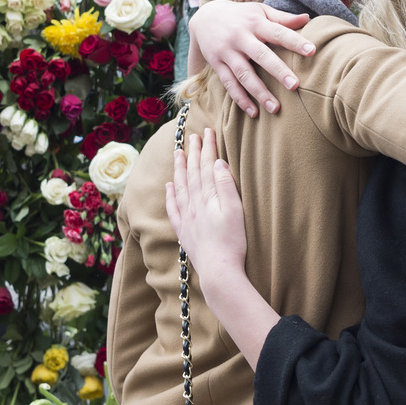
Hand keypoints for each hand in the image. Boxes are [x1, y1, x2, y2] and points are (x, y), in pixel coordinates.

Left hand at [165, 127, 278, 367]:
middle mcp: (194, 204)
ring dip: (180, 168)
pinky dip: (170, 195)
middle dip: (193, 153)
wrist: (219, 272)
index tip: (208, 132)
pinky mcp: (185, 232)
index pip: (207, 167)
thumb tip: (218, 163)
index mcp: (209, 197)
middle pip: (192, 173)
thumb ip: (226, 186)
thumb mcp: (236, 211)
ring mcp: (188, 218)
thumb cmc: (233, 243)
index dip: (208, 149)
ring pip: (181, 187)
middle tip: (193, 136)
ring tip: (178, 152)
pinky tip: (169, 186)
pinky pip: (173, 208)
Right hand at [188, 0, 314, 116]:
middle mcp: (240, 37)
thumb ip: (282, 17)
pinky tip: (253, 112)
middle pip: (261, 55)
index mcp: (255, 23)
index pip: (278, 32)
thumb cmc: (240, 15)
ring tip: (275, 108)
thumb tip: (307, 19)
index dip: (295, 41)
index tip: (312, 51)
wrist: (204, 16)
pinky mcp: (217, 64)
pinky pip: (229, 84)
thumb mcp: (259, 11)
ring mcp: (227, 52)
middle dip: (278, 71)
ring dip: (259, 92)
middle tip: (295, 85)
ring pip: (244, 74)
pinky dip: (240, 99)